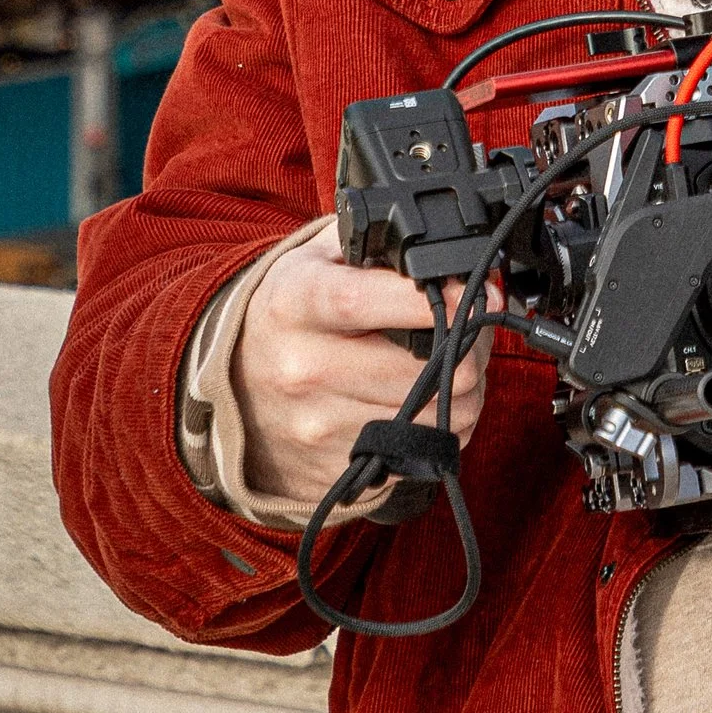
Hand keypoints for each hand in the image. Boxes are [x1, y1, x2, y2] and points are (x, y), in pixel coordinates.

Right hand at [232, 218, 494, 509]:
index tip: (478, 293)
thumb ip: (378, 243)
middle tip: (472, 325)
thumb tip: (449, 255)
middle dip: (471, 342)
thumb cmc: (292, 310)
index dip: (435, 298)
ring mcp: (318, 426)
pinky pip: (426, 450)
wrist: (232, 385)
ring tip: (451, 361)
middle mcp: (302, 368)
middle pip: (427, 367)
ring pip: (440, 413)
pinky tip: (429, 398)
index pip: (366, 300)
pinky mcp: (337, 469)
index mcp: (295, 303)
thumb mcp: (318, 256)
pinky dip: (444, 425)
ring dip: (466, 386)